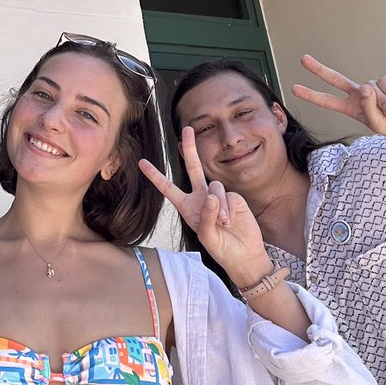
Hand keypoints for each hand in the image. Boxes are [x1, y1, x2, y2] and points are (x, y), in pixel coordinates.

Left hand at [139, 127, 273, 286]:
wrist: (244, 254)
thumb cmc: (221, 248)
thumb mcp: (207, 237)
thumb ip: (206, 217)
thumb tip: (211, 197)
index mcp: (187, 207)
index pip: (168, 188)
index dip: (155, 176)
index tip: (141, 163)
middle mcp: (201, 197)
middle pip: (193, 168)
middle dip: (190, 149)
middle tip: (188, 129)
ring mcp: (218, 196)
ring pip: (213, 188)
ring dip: (218, 206)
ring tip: (223, 224)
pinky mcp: (234, 197)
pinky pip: (227, 196)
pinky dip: (227, 209)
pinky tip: (231, 221)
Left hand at [292, 54, 385, 143]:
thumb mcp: (378, 126)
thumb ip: (367, 109)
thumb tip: (363, 86)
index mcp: (354, 109)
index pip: (329, 101)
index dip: (312, 95)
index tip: (294, 89)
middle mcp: (361, 95)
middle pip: (336, 80)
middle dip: (319, 70)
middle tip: (302, 59)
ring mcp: (374, 86)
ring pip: (369, 89)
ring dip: (384, 104)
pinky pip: (384, 83)